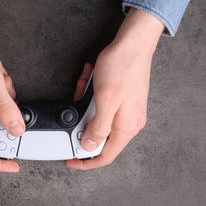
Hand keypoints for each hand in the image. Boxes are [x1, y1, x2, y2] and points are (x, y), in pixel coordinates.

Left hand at [65, 9, 163, 169]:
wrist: (133, 44)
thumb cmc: (122, 68)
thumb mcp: (105, 100)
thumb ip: (98, 127)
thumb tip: (90, 146)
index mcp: (126, 127)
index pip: (105, 156)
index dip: (86, 161)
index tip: (71, 160)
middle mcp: (129, 123)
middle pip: (99, 136)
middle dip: (82, 122)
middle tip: (75, 107)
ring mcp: (127, 112)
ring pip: (98, 118)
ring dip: (86, 105)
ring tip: (85, 86)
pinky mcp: (123, 101)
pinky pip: (101, 105)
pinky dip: (91, 96)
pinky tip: (91, 80)